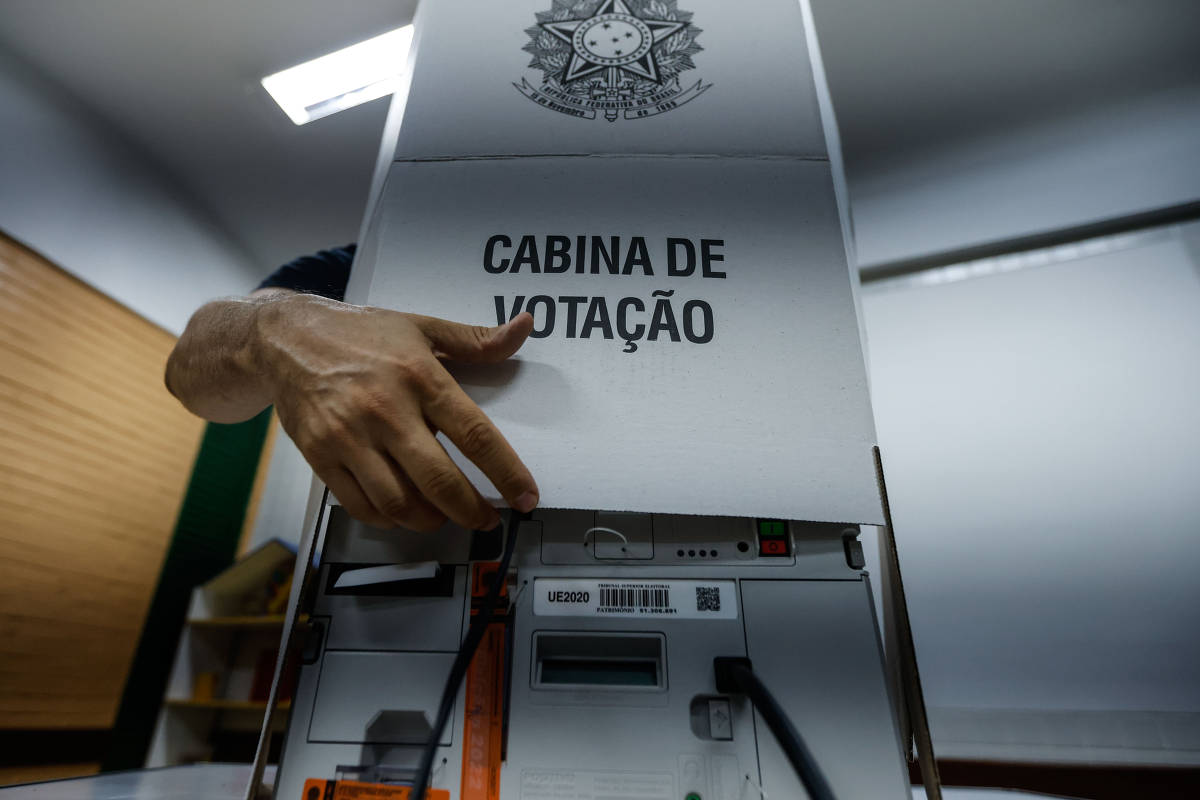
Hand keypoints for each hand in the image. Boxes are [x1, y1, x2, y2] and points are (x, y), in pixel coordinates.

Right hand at [254, 293, 537, 530]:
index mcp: (420, 376)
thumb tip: (524, 328)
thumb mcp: (421, 326)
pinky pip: (360, 505)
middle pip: (439, 480)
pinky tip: (403, 511)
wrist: (284, 338)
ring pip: (399, 502)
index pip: (475, 435)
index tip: (526, 497)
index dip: (507, 473)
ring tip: (444, 516)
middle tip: (487, 518)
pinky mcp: (321, 455)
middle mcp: (385, 409)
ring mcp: (349, 436)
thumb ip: (476, 339)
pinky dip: (388, 518)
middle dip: (471, 510)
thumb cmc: (359, 333)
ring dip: (430, 520)